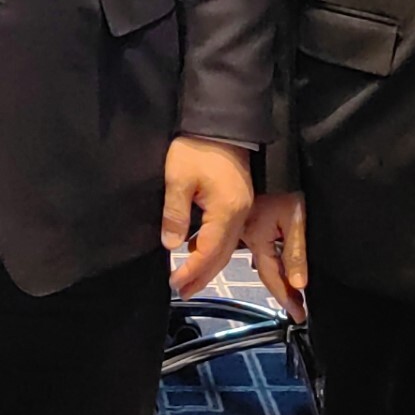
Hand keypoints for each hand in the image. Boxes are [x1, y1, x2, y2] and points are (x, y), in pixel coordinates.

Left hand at [162, 136, 255, 298]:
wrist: (221, 123)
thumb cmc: (197, 148)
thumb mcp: (178, 179)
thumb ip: (175, 213)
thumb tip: (171, 244)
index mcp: (227, 211)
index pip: (210, 251)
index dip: (192, 270)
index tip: (175, 283)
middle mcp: (240, 214)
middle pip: (223, 255)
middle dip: (202, 275)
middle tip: (183, 291)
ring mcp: (242, 208)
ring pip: (228, 247)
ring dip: (209, 264)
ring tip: (189, 279)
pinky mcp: (240, 201)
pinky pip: (229, 234)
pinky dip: (214, 248)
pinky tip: (198, 250)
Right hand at [242, 191, 308, 321]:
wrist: (259, 155)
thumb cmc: (279, 181)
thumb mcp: (294, 217)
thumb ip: (294, 251)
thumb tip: (298, 283)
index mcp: (257, 238)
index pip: (274, 277)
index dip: (287, 298)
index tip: (299, 316)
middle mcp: (246, 237)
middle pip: (265, 272)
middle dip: (280, 292)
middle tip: (295, 310)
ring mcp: (243, 228)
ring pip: (259, 260)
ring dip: (273, 277)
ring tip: (287, 293)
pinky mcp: (244, 218)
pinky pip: (255, 248)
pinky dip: (267, 261)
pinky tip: (269, 263)